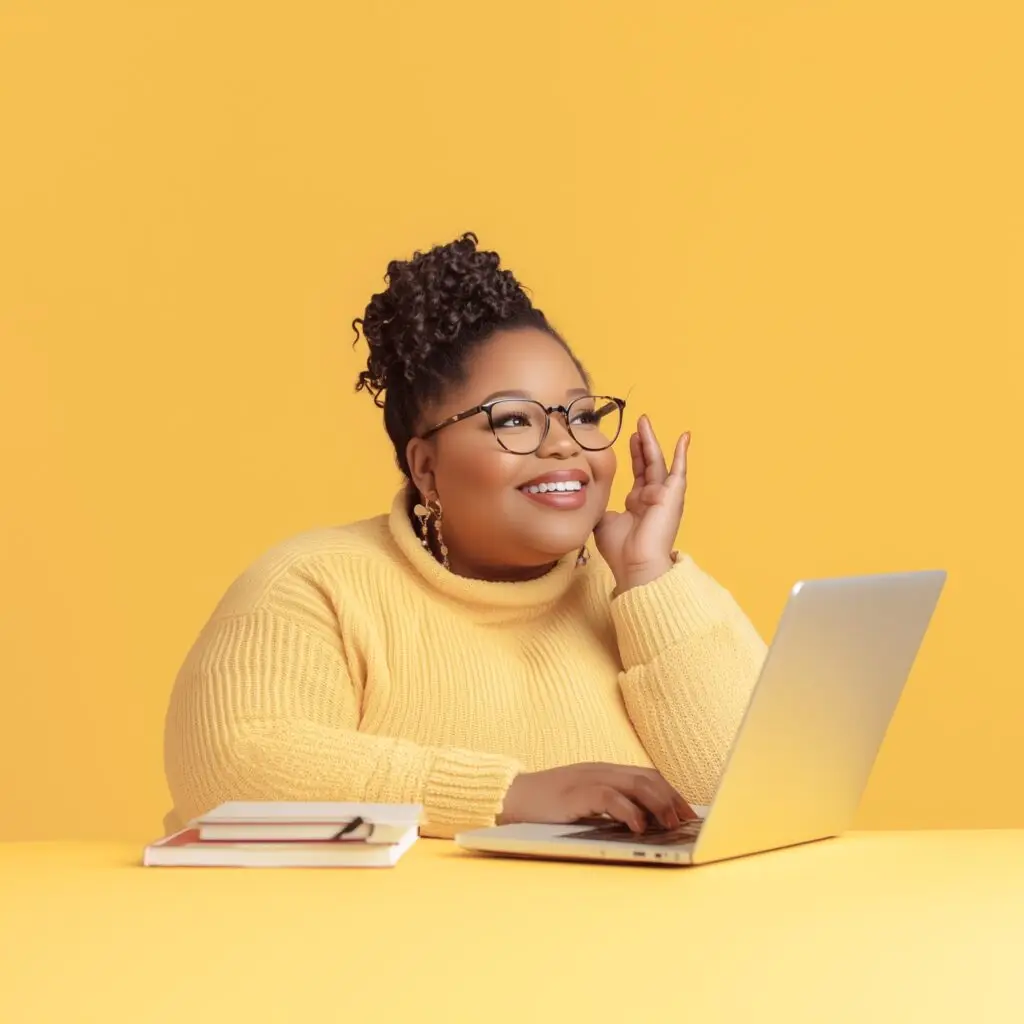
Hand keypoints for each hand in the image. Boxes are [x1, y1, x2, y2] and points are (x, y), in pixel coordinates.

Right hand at [497, 762, 696, 832]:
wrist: (513, 797)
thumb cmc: (549, 804)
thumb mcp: (586, 801)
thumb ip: (611, 805)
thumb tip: (645, 824)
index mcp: (606, 772)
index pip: (648, 776)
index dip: (672, 793)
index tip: (689, 814)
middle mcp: (602, 771)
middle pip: (648, 778)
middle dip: (672, 799)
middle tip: (686, 822)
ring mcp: (589, 779)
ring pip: (635, 784)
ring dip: (658, 804)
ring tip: (670, 825)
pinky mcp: (576, 793)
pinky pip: (609, 797)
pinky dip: (628, 811)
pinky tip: (638, 827)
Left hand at [594, 415, 689, 591]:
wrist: (634, 565)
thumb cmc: (619, 550)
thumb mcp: (603, 521)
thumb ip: (600, 505)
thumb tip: (590, 494)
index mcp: (638, 503)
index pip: (638, 473)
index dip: (634, 455)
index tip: (630, 438)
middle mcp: (652, 497)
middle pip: (648, 463)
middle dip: (643, 443)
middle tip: (639, 423)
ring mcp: (663, 496)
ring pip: (658, 462)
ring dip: (652, 442)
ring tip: (644, 422)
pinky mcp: (672, 496)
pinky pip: (679, 471)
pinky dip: (682, 454)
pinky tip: (684, 437)